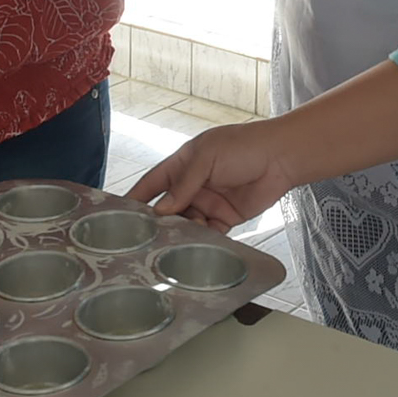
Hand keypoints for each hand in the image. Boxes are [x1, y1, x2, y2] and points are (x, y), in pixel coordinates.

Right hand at [126, 121, 299, 231]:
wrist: (280, 158)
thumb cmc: (242, 146)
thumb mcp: (206, 158)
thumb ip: (183, 184)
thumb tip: (161, 211)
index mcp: (181, 165)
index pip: (151, 184)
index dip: (135, 199)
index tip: (117, 217)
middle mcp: (191, 186)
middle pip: (166, 210)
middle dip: (157, 225)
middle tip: (144, 243)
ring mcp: (207, 202)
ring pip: (185, 224)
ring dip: (180, 235)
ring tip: (172, 248)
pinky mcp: (224, 218)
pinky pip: (207, 234)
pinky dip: (201, 241)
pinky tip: (195, 249)